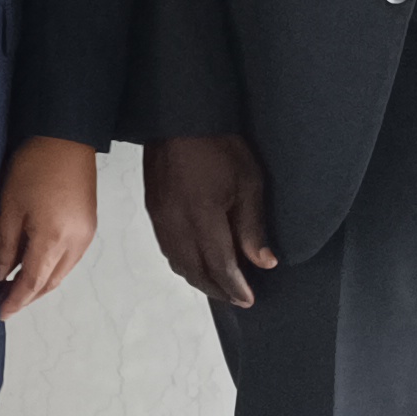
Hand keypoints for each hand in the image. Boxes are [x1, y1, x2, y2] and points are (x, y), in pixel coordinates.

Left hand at [0, 136, 99, 317]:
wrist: (66, 138)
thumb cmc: (33, 168)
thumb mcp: (9, 207)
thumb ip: (4, 246)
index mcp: (54, 239)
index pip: (32, 282)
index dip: (15, 300)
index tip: (0, 312)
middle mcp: (75, 243)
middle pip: (50, 282)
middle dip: (27, 297)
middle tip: (4, 302)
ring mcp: (86, 235)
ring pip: (61, 273)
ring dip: (40, 284)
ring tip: (15, 288)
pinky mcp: (89, 226)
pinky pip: (69, 259)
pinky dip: (51, 268)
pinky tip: (35, 266)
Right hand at [145, 134, 277, 308]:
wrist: (180, 115)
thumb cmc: (219, 145)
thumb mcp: (248, 182)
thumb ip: (253, 226)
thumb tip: (263, 261)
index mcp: (202, 217)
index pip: (219, 266)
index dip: (235, 287)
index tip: (249, 299)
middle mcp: (175, 223)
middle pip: (195, 271)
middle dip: (217, 289)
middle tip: (237, 298)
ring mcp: (160, 217)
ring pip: (177, 262)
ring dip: (198, 278)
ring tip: (219, 284)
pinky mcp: (153, 208)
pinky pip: (167, 247)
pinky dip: (183, 262)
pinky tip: (196, 261)